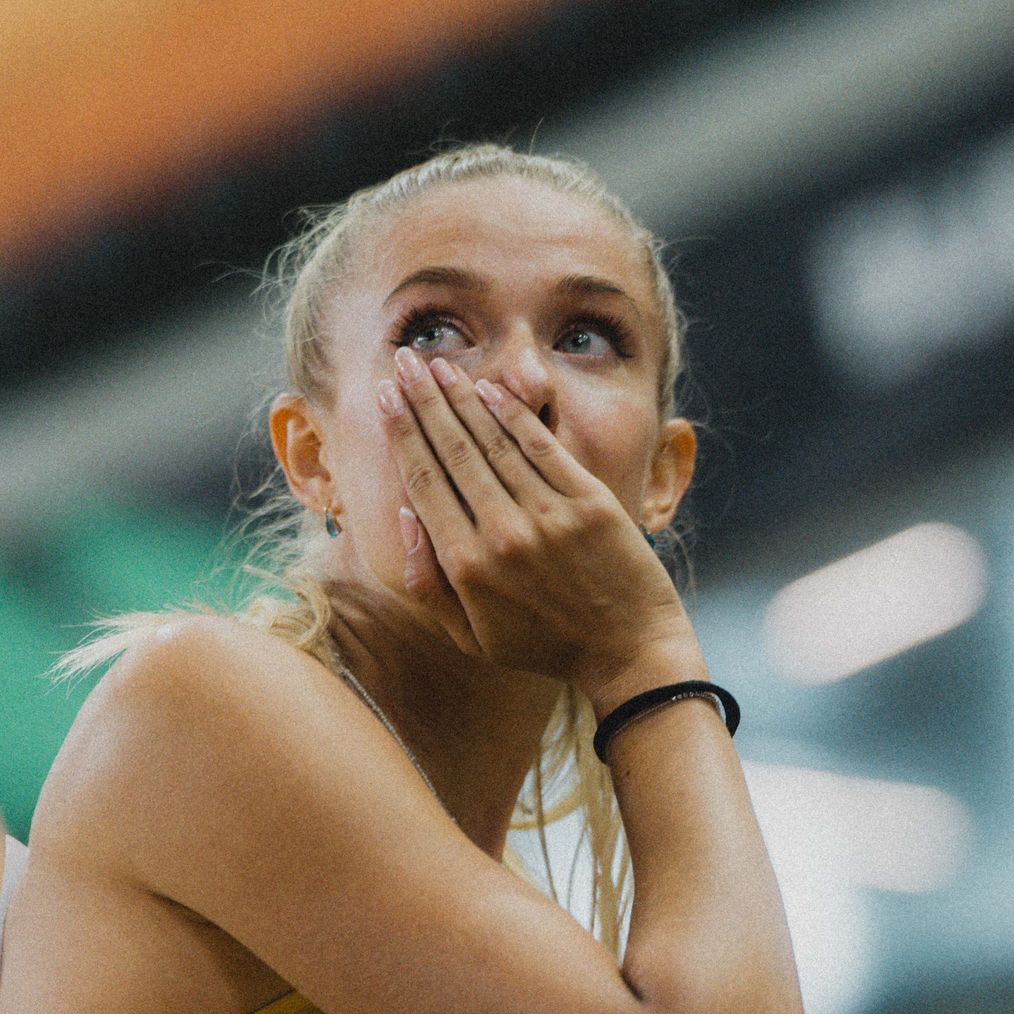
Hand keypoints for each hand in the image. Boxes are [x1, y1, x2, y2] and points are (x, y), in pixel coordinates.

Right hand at [378, 349, 691, 688]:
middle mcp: (503, 534)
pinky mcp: (590, 502)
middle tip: (404, 362)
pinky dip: (514, 414)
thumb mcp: (472, 638)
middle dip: (423, 401)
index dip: (403, 434)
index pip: (425, 483)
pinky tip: (490, 387)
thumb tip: (407, 515)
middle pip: (453, 451)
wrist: (628, 651)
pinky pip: (542, 447)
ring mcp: (549, 515)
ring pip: (493, 441)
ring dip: (462, 397)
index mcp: (468, 568)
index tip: (386, 398)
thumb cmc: (544, 646)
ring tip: (438, 365)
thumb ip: (429, 582)